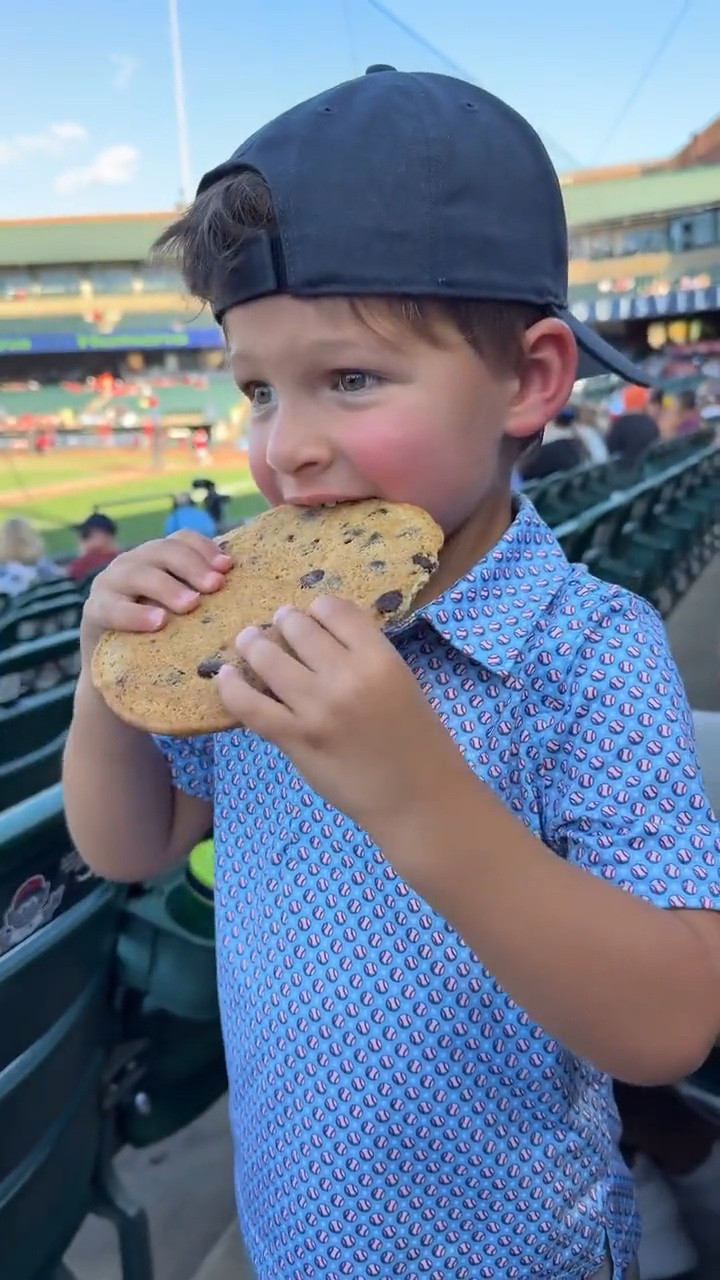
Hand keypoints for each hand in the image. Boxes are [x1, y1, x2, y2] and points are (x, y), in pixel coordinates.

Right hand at [80, 530, 232, 665]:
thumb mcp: (184, 613)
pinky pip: (112, 608)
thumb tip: (244, 587)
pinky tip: (158, 622)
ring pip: (138, 574)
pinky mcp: (94, 611)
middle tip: (215, 586)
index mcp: (156, 558)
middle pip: (163, 551)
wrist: (118, 674)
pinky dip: (135, 614)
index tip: (227, 568)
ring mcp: (109, 584)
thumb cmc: (161, 640)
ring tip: (191, 604)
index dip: (205, 548)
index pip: (181, 539)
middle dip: (192, 566)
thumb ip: (203, 594)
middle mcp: (132, 563)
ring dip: (167, 587)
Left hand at [216, 595, 468, 841]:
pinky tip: (225, 675)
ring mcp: (317, 708)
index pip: (334, 609)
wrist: (418, 800)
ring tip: (248, 642)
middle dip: (283, 622)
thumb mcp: (401, 683)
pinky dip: (231, 686)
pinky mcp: (295, 738)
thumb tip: (318, 636)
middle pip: (297, 627)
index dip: (317, 609)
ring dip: (253, 644)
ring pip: (267, 657)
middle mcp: (346, 676)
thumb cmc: (418, 743)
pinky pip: (249, 705)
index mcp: (379, 658)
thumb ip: (364, 657)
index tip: (312, 618)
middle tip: (278, 627)